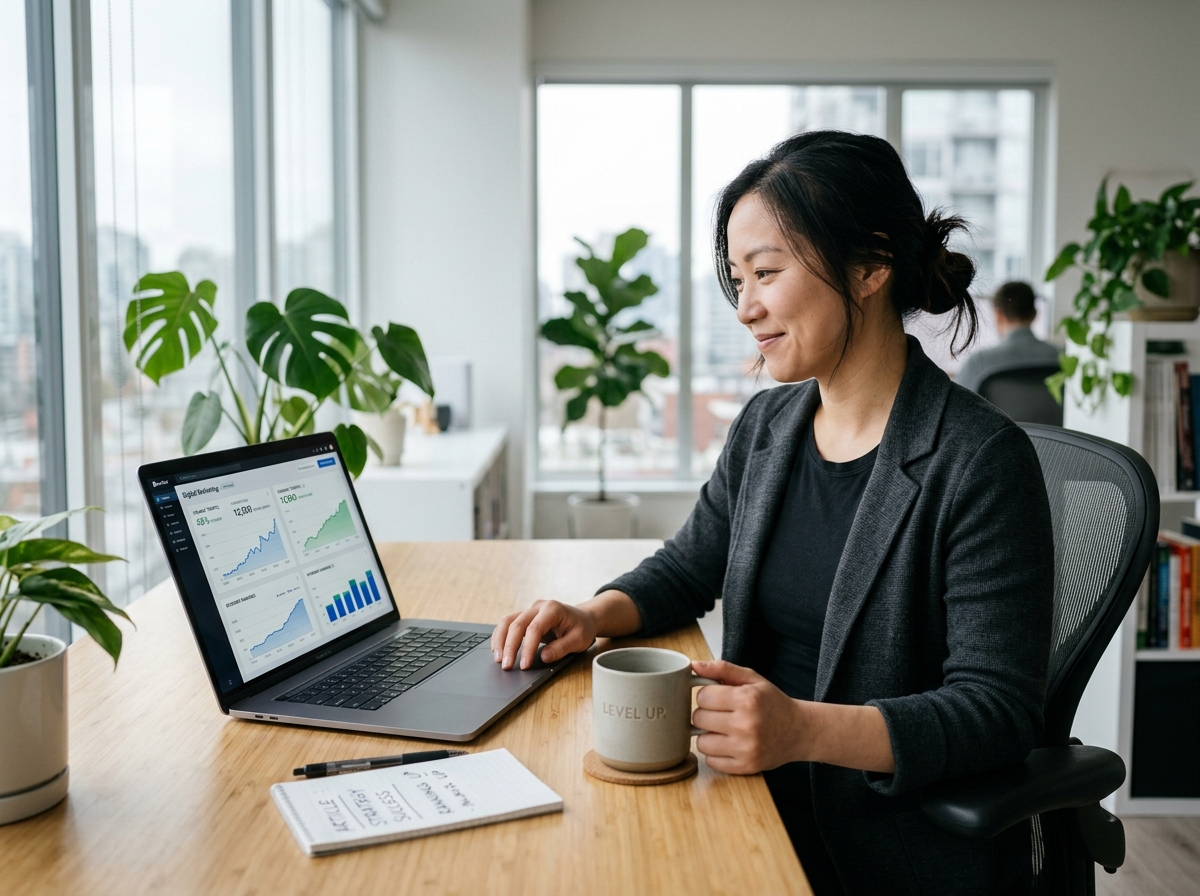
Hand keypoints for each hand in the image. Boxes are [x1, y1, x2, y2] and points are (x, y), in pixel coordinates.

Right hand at [492, 600, 597, 669]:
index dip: (527, 648)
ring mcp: (529, 610)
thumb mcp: (579, 640)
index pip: (534, 629)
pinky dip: (500, 636)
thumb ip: (561, 648)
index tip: (524, 665)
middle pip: (517, 624)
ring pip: (507, 621)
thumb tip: (544, 657)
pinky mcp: (525, 616)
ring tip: (498, 659)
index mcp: (552, 609)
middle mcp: (538, 606)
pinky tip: (498, 650)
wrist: (583, 617)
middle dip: (509, 647)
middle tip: (506, 666)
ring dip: (500, 640)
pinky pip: (508, 623)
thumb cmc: (582, 628)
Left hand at [690, 659, 806, 774]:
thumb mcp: (752, 680)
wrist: (799, 731)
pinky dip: (716, 753)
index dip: (707, 695)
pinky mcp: (746, 767)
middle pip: (699, 718)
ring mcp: (746, 748)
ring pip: (702, 742)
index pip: (703, 696)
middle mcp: (746, 725)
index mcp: (747, 699)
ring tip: (724, 730)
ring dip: (708, 735)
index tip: (717, 698)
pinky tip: (729, 744)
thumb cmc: (772, 703)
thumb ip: (723, 669)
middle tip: (720, 713)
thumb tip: (694, 665)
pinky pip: (711, 761)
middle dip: (706, 714)